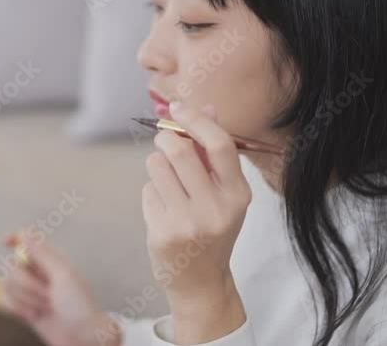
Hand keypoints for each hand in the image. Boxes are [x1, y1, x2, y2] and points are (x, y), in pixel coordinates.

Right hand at [0, 230, 120, 345]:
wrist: (82, 337)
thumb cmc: (79, 305)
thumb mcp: (64, 275)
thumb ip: (42, 254)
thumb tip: (25, 233)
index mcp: (51, 260)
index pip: (27, 241)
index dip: (14, 238)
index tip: (2, 242)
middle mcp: (39, 273)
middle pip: (13, 266)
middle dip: (28, 283)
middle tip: (49, 293)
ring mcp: (31, 291)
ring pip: (8, 284)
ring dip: (26, 298)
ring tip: (46, 307)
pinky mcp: (24, 308)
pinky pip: (5, 300)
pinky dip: (17, 308)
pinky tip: (34, 315)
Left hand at [143, 102, 248, 341]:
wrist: (201, 280)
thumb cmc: (212, 226)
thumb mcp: (224, 192)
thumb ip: (214, 150)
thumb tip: (207, 106)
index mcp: (238, 194)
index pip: (219, 144)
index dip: (196, 120)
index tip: (178, 108)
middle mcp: (216, 209)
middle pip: (180, 150)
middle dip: (165, 138)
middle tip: (163, 140)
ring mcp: (189, 223)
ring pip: (157, 166)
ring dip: (156, 164)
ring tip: (167, 181)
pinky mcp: (163, 233)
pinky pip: (148, 191)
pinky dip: (152, 192)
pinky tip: (164, 210)